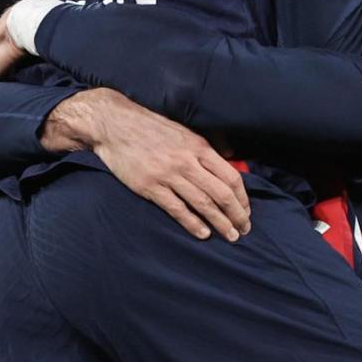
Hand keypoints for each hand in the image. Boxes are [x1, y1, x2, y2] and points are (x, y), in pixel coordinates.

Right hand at [43, 88, 250, 241]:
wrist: (115, 125)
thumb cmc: (152, 128)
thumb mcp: (185, 131)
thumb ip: (207, 146)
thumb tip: (231, 156)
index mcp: (199, 147)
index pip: (230, 176)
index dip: (242, 197)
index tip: (246, 211)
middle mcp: (187, 161)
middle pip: (221, 193)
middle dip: (236, 214)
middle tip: (244, 230)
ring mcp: (168, 175)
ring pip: (202, 203)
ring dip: (220, 222)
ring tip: (230, 236)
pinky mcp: (150, 186)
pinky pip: (176, 209)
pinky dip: (192, 223)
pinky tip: (203, 233)